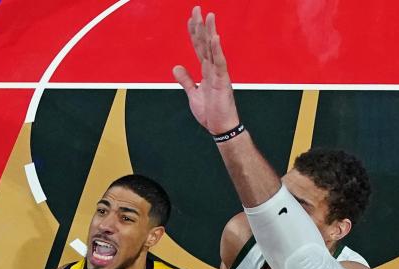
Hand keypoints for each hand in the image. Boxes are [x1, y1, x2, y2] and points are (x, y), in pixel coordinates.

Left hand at [172, 6, 239, 134]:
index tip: (190, 18)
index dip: (194, 33)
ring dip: (211, 32)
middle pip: (206, 43)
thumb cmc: (210, 112)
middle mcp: (213, 68)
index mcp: (206, 70)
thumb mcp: (193, 94)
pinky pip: (220, 63)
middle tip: (197, 8)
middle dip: (201, 25)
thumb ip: (186, 80)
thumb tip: (176, 67)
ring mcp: (219, 73)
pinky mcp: (223, 81)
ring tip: (209, 16)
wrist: (220, 127)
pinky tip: (215, 38)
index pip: (199, 47)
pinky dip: (217, 50)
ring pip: (213, 49)